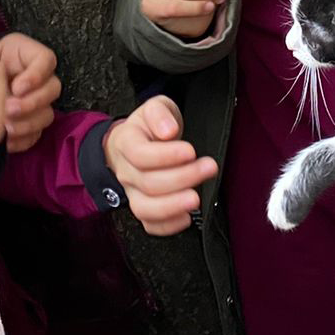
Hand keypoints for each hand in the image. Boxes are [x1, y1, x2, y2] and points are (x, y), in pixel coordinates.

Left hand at [0, 32, 60, 153]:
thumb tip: (7, 91)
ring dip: (28, 123)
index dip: (36, 76)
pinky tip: (8, 141)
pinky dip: (23, 140)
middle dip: (32, 102)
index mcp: (30, 56)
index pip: (46, 60)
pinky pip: (36, 135)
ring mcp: (38, 103)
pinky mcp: (31, 124)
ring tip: (6, 128)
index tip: (17, 87)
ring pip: (47, 115)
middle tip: (9, 109)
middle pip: (53, 89)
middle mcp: (41, 79)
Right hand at [105, 96, 217, 235]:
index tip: (190, 151)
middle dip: (182, 177)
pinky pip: (150, 225)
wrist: (134, 143)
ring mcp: (132, 193)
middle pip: (148, 182)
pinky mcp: (143, 209)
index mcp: (126, 143)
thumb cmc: (149, 126)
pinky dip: (169, 225)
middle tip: (208, 168)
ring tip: (196, 199)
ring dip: (173, 206)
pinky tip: (187, 217)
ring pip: (145, 209)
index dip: (165, 156)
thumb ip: (160, 113)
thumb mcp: (155, 108)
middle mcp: (126, 171)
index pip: (139, 154)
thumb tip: (167, 131)